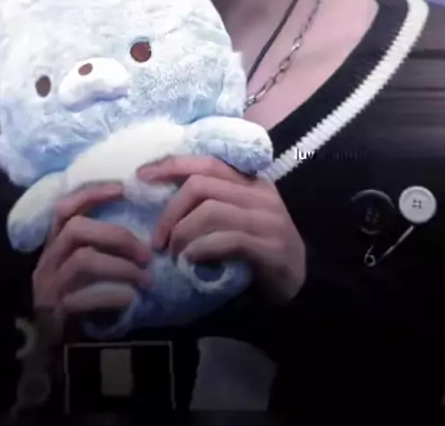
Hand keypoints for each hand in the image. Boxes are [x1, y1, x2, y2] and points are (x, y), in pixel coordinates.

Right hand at [32, 183, 151, 341]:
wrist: (56, 354)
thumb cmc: (81, 301)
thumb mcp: (87, 270)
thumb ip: (103, 248)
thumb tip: (145, 231)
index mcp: (54, 245)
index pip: (65, 207)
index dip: (92, 194)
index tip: (123, 188)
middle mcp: (46, 262)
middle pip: (75, 229)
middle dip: (116, 235)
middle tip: (147, 252)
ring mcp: (48, 288)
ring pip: (83, 260)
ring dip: (121, 266)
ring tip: (146, 278)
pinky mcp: (55, 314)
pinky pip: (83, 298)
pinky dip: (111, 295)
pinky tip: (130, 300)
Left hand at [138, 156, 306, 303]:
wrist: (303, 283)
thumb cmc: (260, 251)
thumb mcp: (236, 221)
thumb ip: (211, 206)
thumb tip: (163, 205)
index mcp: (249, 182)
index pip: (207, 162)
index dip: (171, 166)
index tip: (142, 177)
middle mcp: (259, 194)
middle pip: (201, 185)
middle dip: (171, 211)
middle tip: (158, 239)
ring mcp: (267, 219)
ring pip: (211, 210)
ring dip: (183, 232)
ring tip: (174, 253)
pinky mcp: (271, 247)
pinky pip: (227, 239)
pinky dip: (202, 248)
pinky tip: (191, 261)